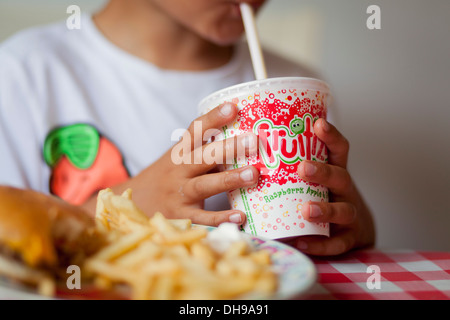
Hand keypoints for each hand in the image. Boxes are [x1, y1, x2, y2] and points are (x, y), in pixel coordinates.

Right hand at [90, 103, 259, 225]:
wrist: (136, 203)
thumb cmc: (169, 178)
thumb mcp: (179, 158)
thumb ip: (206, 151)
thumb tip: (247, 140)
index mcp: (180, 152)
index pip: (195, 131)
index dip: (213, 118)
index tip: (233, 107)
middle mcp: (178, 170)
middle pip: (203, 156)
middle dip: (229, 148)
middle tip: (254, 141)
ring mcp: (179, 194)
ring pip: (204, 184)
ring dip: (229, 179)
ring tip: (253, 174)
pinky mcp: (181, 217)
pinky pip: (202, 218)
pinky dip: (221, 218)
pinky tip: (240, 216)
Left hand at [292, 118, 374, 255]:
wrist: (352, 231)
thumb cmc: (322, 197)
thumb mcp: (313, 179)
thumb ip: (289, 169)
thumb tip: (244, 156)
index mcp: (335, 171)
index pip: (338, 149)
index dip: (331, 136)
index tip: (318, 123)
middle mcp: (345, 190)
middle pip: (340, 176)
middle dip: (322, 171)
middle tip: (302, 167)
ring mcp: (350, 214)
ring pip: (344, 210)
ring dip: (326, 209)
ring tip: (306, 210)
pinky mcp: (349, 238)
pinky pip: (337, 243)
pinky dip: (321, 244)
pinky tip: (302, 242)